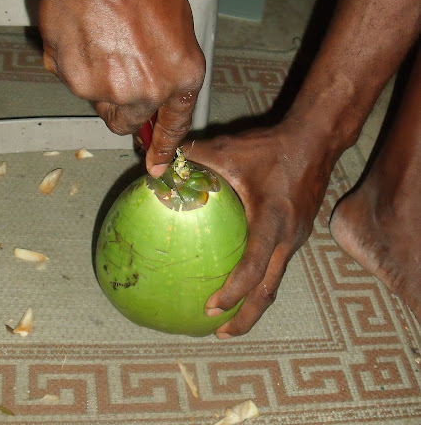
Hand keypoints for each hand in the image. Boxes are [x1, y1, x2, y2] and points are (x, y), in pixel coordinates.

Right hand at [38, 0, 204, 175]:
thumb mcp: (176, 19)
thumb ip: (168, 61)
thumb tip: (155, 79)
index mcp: (183, 75)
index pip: (174, 122)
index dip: (162, 143)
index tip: (155, 162)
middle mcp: (149, 91)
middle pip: (130, 118)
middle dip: (123, 102)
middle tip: (115, 69)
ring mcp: (111, 90)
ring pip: (101, 102)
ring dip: (99, 83)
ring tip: (99, 40)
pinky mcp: (77, 82)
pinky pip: (76, 83)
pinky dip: (76, 66)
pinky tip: (82, 34)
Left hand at [184, 119, 334, 336]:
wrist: (317, 140)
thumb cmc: (272, 147)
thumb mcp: (229, 149)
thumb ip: (192, 156)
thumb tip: (156, 167)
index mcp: (272, 220)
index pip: (254, 267)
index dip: (234, 293)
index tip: (211, 308)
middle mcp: (289, 236)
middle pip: (269, 291)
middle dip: (246, 318)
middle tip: (219, 332)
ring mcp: (298, 237)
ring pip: (276, 280)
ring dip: (254, 302)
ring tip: (229, 315)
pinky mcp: (300, 232)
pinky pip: (280, 263)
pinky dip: (262, 278)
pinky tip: (243, 272)